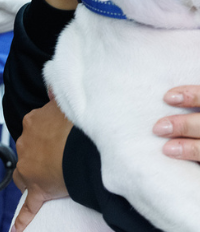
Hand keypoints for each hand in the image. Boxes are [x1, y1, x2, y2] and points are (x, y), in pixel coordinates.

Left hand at [11, 98, 72, 230]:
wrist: (84, 146)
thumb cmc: (81, 124)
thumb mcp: (69, 101)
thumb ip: (61, 94)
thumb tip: (54, 82)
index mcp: (33, 122)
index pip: (35, 126)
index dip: (49, 129)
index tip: (61, 131)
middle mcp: (26, 143)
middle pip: (29, 149)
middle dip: (41, 150)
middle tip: (63, 150)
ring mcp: (29, 168)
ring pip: (24, 174)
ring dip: (33, 175)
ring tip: (51, 175)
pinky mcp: (38, 190)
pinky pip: (28, 206)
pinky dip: (21, 218)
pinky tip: (16, 228)